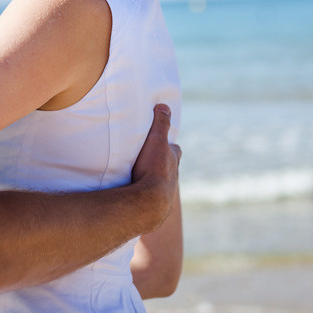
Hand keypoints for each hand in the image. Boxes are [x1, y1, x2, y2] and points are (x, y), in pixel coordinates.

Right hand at [131, 104, 181, 231]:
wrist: (150, 202)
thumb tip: (165, 106)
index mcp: (173, 160)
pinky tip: (137, 194)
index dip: (170, 145)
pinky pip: (152, 197)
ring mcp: (165, 193)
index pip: (175, 149)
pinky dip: (146, 193)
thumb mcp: (156, 141)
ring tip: (141, 177)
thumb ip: (161, 123)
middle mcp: (172, 177)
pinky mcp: (156, 206)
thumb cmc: (153, 169)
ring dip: (154, 179)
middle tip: (151, 159)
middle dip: (163, 163)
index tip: (164, 142)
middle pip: (170, 167)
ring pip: (162, 182)